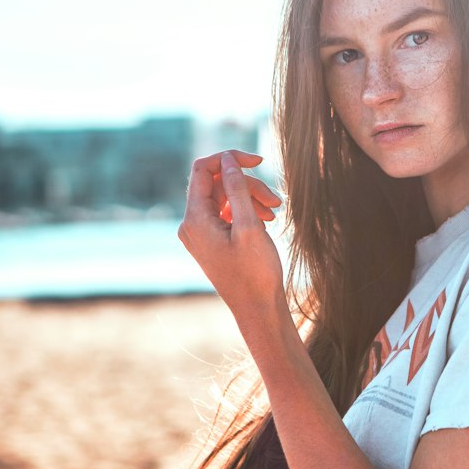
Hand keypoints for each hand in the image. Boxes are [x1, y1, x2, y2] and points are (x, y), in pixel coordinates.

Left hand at [178, 149, 284, 320]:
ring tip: (275, 212)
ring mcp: (201, 233)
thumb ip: (238, 189)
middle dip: (248, 185)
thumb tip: (229, 160)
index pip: (203, 169)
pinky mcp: (213, 240)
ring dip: (251, 198)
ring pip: (225, 197)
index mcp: (195, 219)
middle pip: (217, 184)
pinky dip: (247, 211)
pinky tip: (266, 221)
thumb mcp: (249, 226)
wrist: (258, 310)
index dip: (230, 158)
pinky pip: (227, 213)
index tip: (258, 160)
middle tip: (276, 201)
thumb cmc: (255, 273)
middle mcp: (192, 224)